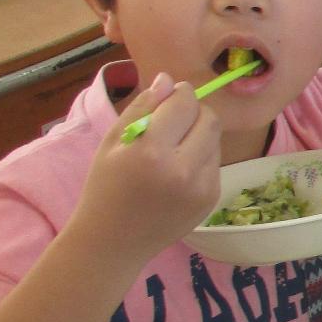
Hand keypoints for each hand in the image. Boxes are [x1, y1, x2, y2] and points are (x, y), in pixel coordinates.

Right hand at [72, 74, 223, 263]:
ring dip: (199, 135)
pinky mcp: (212, 198)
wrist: (113, 241)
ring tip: (170, 150)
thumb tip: (169, 80)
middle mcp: (182, 169)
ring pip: (215, 140)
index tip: (171, 96)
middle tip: (174, 120)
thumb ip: (142, 107)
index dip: (180, 94)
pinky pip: (215, 163)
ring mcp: (202, 187)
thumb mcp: (112, 142)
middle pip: (209, 119)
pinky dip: (200, 158)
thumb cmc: (105, 187)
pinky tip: (176, 172)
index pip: (184, 104)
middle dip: (194, 111)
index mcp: (151, 152)